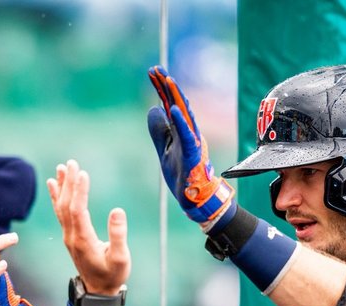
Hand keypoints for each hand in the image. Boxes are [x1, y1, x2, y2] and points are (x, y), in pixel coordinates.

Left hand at [48, 160, 129, 294]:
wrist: (98, 291)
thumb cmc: (113, 275)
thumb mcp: (120, 259)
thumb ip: (118, 235)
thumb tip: (118, 210)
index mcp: (84, 240)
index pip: (78, 210)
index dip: (79, 191)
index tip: (82, 173)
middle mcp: (72, 236)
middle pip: (66, 205)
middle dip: (68, 183)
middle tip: (71, 162)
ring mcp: (68, 236)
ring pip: (61, 207)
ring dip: (61, 187)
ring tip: (61, 167)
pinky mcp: (70, 236)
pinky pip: (60, 213)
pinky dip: (56, 197)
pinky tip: (54, 184)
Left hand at [147, 65, 234, 224]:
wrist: (194, 197)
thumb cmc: (181, 173)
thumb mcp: (163, 149)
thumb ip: (159, 130)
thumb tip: (153, 108)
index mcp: (180, 130)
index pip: (169, 104)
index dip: (161, 88)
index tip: (152, 72)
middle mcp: (188, 132)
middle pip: (177, 103)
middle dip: (167, 85)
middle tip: (157, 68)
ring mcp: (192, 141)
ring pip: (184, 115)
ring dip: (175, 97)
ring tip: (167, 80)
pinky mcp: (193, 153)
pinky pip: (187, 135)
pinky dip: (180, 121)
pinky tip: (172, 108)